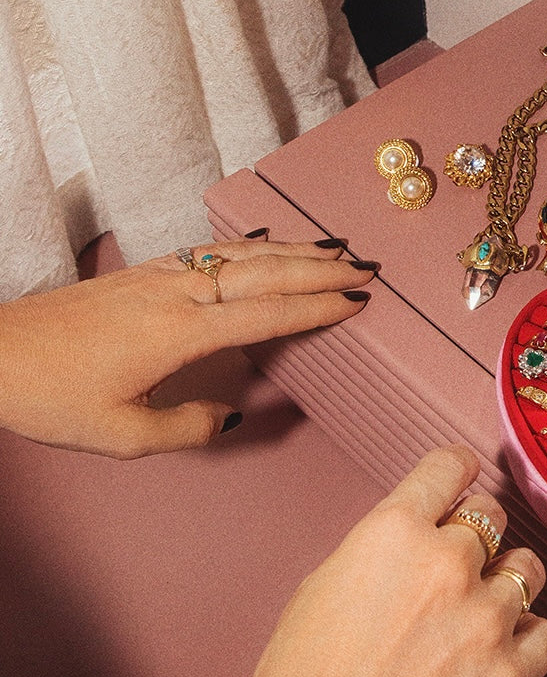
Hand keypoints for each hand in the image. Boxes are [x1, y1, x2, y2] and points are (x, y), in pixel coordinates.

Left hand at [0, 236, 373, 455]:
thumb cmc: (50, 395)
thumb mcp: (119, 434)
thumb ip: (186, 427)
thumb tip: (231, 412)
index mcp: (180, 332)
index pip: (267, 314)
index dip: (316, 309)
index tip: (356, 303)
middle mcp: (178, 293)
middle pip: (265, 272)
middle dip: (320, 268)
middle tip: (366, 267)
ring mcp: (161, 275)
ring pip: (242, 254)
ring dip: (293, 249)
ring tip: (334, 248)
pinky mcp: (145, 271)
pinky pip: (214, 250)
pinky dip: (252, 244)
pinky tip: (267, 242)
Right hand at [102, 447, 546, 676]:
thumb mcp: (326, 583)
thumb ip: (386, 547)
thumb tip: (424, 534)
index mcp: (395, 531)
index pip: (451, 464)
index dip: (456, 471)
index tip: (460, 481)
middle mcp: (449, 562)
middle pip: (492, 515)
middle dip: (474, 538)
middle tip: (453, 573)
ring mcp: (486, 618)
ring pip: (528, 569)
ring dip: (506, 583)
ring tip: (477, 616)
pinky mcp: (512, 674)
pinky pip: (546, 632)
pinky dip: (525, 639)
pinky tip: (495, 655)